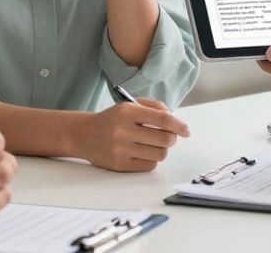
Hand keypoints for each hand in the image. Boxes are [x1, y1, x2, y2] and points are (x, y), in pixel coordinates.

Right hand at [74, 98, 189, 171]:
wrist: (84, 135)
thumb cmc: (113, 119)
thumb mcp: (130, 105)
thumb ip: (154, 107)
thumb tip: (175, 120)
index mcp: (128, 111)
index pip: (163, 120)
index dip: (179, 125)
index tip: (186, 131)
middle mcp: (123, 130)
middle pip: (165, 139)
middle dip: (171, 138)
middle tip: (167, 136)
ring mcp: (121, 149)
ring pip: (159, 154)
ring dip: (162, 149)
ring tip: (154, 144)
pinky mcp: (119, 165)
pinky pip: (149, 165)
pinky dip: (151, 159)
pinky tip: (143, 152)